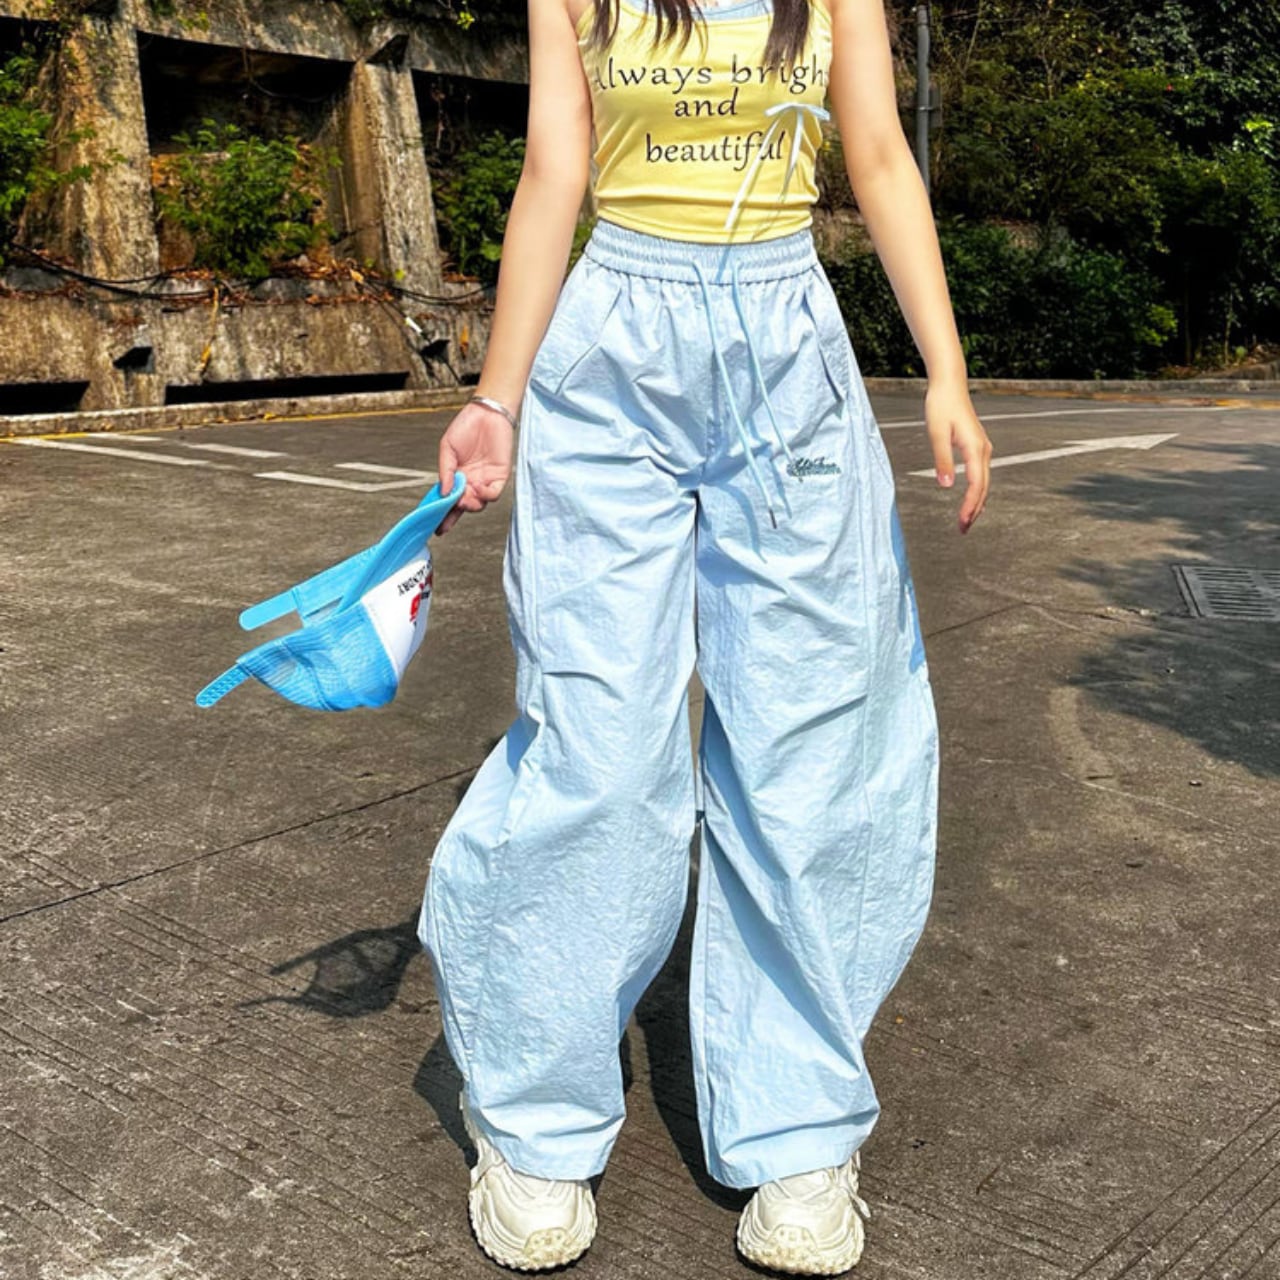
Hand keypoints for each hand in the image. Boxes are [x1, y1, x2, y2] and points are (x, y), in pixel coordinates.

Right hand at [436, 400, 514, 534]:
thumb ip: (445, 470)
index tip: (436, 528)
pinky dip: (485, 495)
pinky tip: (478, 488)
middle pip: (463, 506)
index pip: (449, 500)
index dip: (442, 515)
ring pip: (479, 504)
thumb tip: (442, 492)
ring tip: (463, 497)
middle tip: (452, 504)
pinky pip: (493, 494)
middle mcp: (470, 482)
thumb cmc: (465, 427)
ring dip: (470, 504)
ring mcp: (485, 480)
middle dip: (456, 510)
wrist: (487, 413)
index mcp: (455, 477)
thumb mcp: (447, 448)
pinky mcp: (500, 476)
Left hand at [926, 379, 991, 533]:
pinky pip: (981, 474)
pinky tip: (971, 500)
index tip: (962, 522)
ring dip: (976, 503)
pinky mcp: (977, 446)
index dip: (970, 505)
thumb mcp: (936, 433)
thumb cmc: (940, 406)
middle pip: (983, 487)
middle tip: (962, 530)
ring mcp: (982, 448)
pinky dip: (977, 491)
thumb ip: (942, 459)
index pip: (976, 484)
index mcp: (974, 448)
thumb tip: (946, 485)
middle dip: (974, 510)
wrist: (949, 385)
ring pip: (983, 482)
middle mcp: (983, 450)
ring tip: (966, 521)